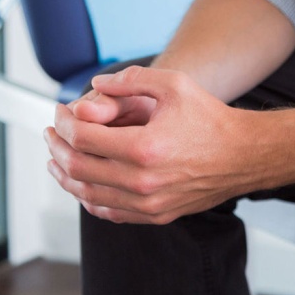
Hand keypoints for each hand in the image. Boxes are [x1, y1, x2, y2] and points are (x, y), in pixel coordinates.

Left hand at [45, 66, 255, 224]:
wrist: (243, 154)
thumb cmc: (210, 118)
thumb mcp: (173, 84)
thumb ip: (130, 80)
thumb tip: (96, 83)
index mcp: (144, 148)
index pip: (83, 138)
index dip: (63, 123)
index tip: (58, 111)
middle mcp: (143, 181)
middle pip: (79, 168)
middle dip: (57, 147)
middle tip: (50, 132)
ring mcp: (148, 203)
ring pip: (88, 195)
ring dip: (65, 175)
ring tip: (55, 159)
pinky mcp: (156, 215)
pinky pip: (109, 212)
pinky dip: (87, 198)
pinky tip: (80, 184)